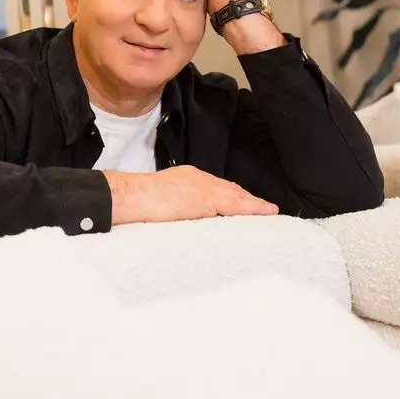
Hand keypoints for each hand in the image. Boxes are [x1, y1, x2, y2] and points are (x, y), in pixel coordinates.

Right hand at [104, 166, 278, 225]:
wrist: (131, 197)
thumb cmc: (138, 202)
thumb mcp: (162, 200)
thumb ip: (176, 207)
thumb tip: (181, 220)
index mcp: (187, 178)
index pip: (216, 187)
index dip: (232, 196)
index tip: (244, 204)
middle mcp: (198, 178)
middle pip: (230, 189)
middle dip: (246, 199)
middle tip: (263, 209)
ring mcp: (203, 187)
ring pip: (236, 195)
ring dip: (252, 204)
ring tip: (268, 212)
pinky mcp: (206, 198)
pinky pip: (235, 203)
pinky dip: (251, 208)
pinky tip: (263, 213)